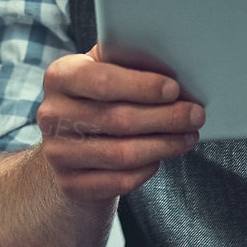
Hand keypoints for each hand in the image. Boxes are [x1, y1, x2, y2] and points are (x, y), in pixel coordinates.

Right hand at [35, 45, 204, 206]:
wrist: (69, 141)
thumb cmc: (98, 98)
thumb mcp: (105, 70)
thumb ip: (128, 63)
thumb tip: (174, 68)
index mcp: (59, 76)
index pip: (102, 81)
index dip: (142, 86)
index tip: (174, 89)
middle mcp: (51, 114)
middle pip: (119, 119)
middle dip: (165, 117)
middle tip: (195, 115)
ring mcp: (57, 152)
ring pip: (123, 154)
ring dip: (164, 145)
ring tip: (187, 136)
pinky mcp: (70, 184)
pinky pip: (120, 180)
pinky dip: (148, 169)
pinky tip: (161, 156)